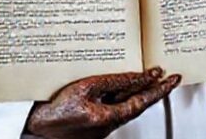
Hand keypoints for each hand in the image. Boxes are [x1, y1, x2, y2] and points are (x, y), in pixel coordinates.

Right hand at [25, 68, 180, 138]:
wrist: (34, 129)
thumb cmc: (53, 112)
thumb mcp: (85, 88)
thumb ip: (114, 82)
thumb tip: (138, 77)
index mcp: (109, 117)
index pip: (142, 101)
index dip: (158, 88)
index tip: (171, 78)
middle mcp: (109, 124)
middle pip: (137, 104)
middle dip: (154, 89)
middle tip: (170, 77)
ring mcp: (102, 125)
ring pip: (126, 105)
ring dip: (138, 90)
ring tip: (150, 76)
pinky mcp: (94, 122)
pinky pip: (113, 106)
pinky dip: (122, 94)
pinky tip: (123, 84)